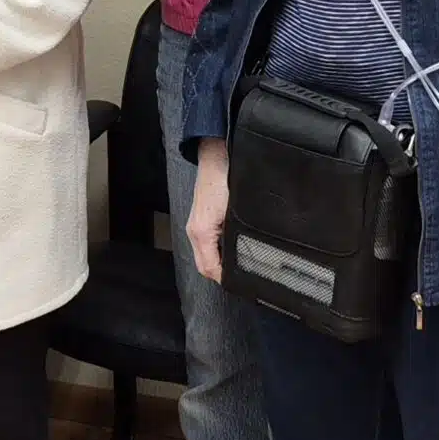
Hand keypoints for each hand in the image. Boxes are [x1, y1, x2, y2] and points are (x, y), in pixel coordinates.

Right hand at [188, 138, 229, 283]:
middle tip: (242, 278)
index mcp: (201, 232)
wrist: (216, 157)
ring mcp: (196, 225)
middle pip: (205, 265)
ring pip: (205, 255)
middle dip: (221, 274)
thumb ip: (236, 235)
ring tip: (239, 265)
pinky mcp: (201, 219)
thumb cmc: (223, 178)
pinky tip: (231, 248)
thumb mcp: (234, 211)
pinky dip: (217, 251)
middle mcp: (195, 231)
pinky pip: (206, 244)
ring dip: (219, 263)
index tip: (241, 283)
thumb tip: (243, 256)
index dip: (225, 278)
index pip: (209, 268)